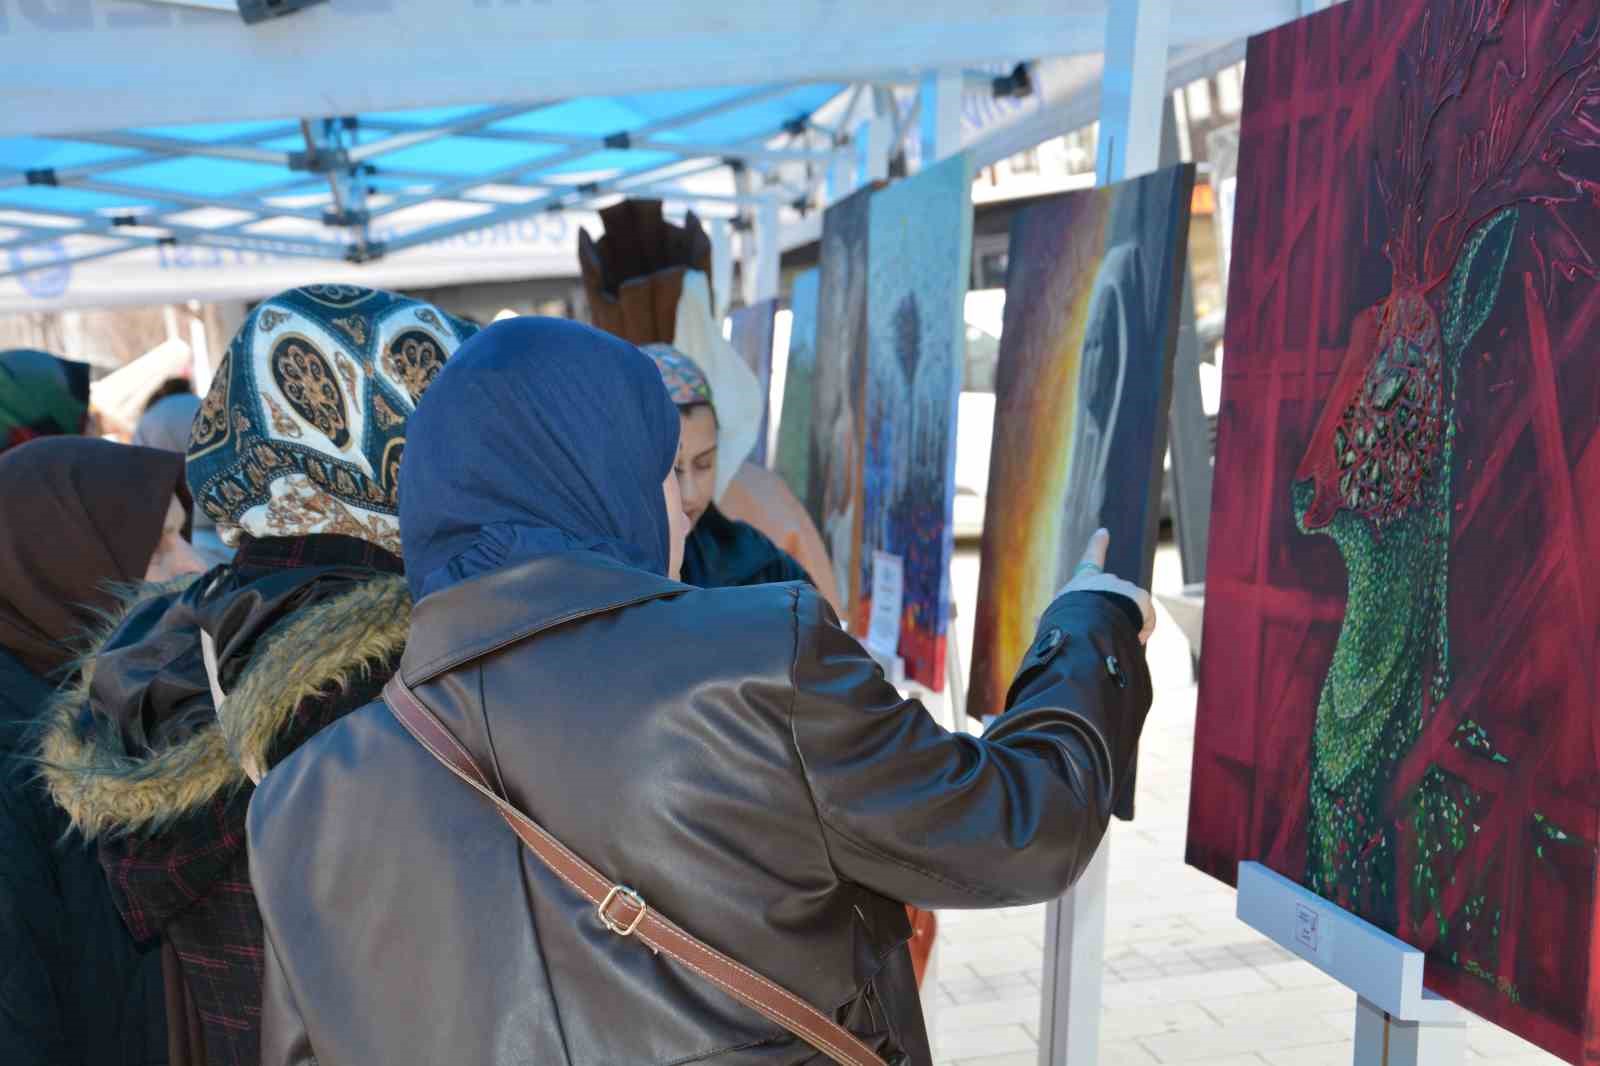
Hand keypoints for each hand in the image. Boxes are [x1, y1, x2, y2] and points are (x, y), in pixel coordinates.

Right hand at [1056, 529, 1154, 644]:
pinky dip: (1142, 631)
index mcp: (1082, 582)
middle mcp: (1104, 579)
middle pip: (1113, 600)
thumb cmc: (1065, 624)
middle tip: (1106, 631)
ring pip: (1130, 611)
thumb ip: (1045, 619)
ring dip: (1126, 624)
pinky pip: (1145, 620)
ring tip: (1114, 637)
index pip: (1090, 560)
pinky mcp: (1140, 596)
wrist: (1086, 622)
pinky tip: (1134, 638)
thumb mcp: (1051, 621)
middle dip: (1114, 614)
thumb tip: (1034, 618)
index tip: (1104, 532)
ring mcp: (1123, 587)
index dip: (1096, 546)